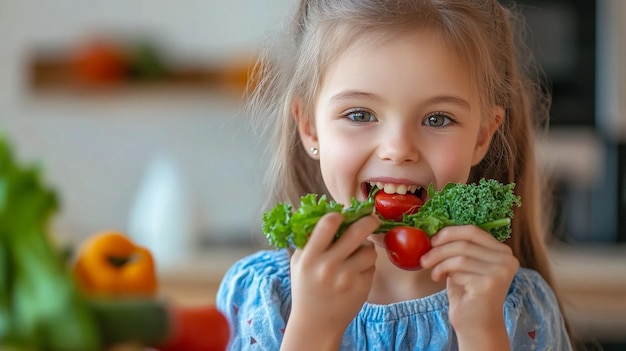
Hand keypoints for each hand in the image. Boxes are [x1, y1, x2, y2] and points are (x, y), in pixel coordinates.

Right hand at [283, 212, 377, 349]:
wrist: (315, 323)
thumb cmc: (306, 287)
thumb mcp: (299, 262)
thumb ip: (310, 240)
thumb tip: (330, 213)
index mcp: (309, 257)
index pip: (327, 224)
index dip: (338, 215)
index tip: (343, 215)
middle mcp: (328, 266)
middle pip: (357, 232)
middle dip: (368, 221)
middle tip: (372, 218)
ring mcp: (347, 278)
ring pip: (368, 250)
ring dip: (366, 249)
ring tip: (357, 255)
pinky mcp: (362, 288)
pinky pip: (372, 266)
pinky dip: (366, 266)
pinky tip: (356, 273)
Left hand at [420, 225, 518, 347]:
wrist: (475, 325)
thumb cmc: (467, 294)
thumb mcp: (464, 265)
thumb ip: (459, 248)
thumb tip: (435, 232)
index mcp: (502, 251)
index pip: (473, 231)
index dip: (449, 233)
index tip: (432, 241)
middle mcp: (507, 259)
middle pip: (464, 242)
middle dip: (439, 249)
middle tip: (424, 259)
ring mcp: (500, 271)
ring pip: (459, 256)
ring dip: (439, 263)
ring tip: (433, 273)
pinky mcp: (490, 283)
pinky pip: (459, 271)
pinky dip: (446, 274)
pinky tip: (442, 282)